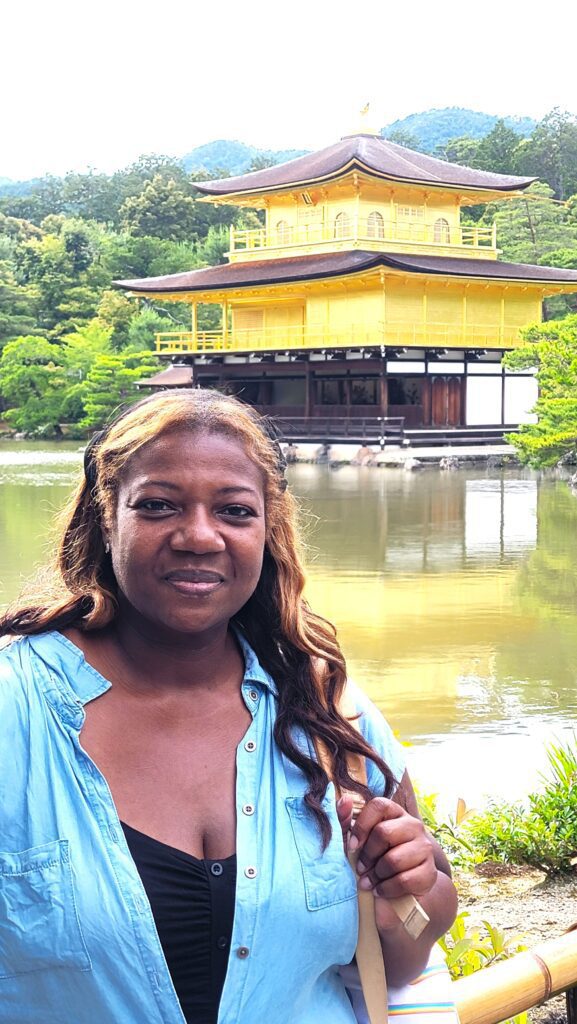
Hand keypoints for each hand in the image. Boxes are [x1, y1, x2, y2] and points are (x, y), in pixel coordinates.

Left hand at [337, 795, 436, 931]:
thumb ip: (346, 821)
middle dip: (367, 855)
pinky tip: (380, 890)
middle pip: (384, 832)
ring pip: (394, 860)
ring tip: (370, 881)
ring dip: (376, 875)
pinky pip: (404, 880)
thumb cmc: (375, 859)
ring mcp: (425, 848)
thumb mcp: (358, 841)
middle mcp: (413, 825)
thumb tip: (344, 800)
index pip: (379, 806)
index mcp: (395, 812)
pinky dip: (387, 889)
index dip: (361, 826)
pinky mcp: (430, 872)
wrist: (402, 889)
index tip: (352, 846)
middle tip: (361, 868)